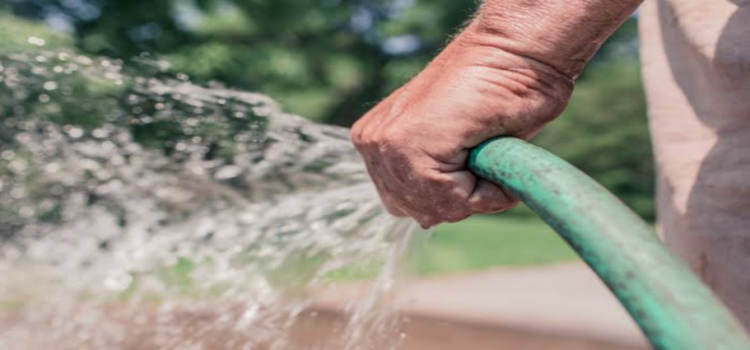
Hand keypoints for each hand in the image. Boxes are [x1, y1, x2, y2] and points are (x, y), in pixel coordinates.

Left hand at [351, 22, 573, 227]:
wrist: (516, 54)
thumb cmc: (500, 95)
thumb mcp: (457, 148)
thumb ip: (432, 179)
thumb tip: (424, 219)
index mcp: (377, 143)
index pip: (409, 203)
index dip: (453, 194)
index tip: (471, 150)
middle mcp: (372, 144)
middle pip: (418, 211)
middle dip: (459, 197)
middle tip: (480, 149)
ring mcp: (383, 144)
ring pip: (435, 209)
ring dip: (474, 192)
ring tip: (484, 145)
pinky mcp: (404, 145)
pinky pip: (450, 200)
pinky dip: (484, 190)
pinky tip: (487, 147)